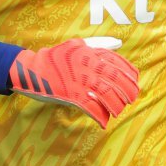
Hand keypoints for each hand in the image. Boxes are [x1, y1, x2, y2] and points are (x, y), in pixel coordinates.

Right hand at [9, 37, 139, 128]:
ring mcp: (79, 80)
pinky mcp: (71, 94)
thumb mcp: (77, 45)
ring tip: (118, 111)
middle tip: (131, 99)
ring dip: (116, 105)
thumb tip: (119, 43)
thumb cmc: (55, 58)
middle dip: (127, 91)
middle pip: (115, 79)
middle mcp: (87, 65)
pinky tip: (104, 122)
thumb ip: (99, 44)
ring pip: (106, 94)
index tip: (135, 82)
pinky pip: (91, 107)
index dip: (129, 73)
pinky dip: (99, 116)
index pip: (117, 62)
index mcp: (90, 53)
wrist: (30, 69)